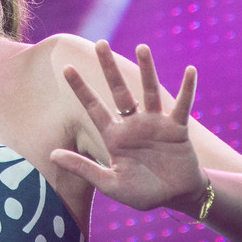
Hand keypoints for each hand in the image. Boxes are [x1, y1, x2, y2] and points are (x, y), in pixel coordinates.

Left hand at [51, 41, 209, 213]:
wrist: (176, 198)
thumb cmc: (142, 192)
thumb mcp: (110, 183)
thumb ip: (83, 168)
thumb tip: (51, 155)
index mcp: (114, 136)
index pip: (93, 107)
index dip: (81, 88)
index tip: (67, 67)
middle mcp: (133, 124)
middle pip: (119, 90)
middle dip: (109, 68)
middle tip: (100, 43)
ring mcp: (155, 124)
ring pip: (149, 91)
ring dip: (147, 69)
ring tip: (142, 47)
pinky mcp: (177, 129)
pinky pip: (182, 105)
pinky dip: (187, 89)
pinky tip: (189, 71)